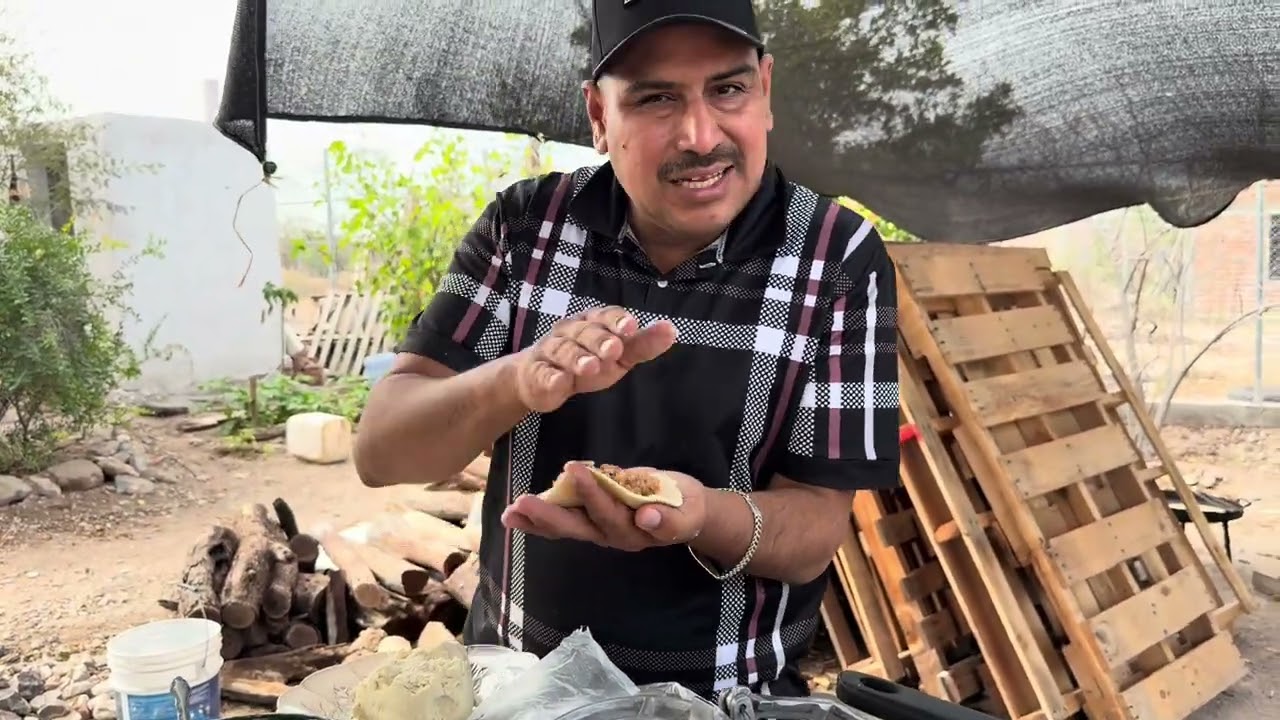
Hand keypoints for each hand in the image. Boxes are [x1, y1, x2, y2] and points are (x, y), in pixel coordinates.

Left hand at [501, 463, 706, 551]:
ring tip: (508, 514)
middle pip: (576, 527)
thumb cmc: (685, 508)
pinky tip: (519, 513)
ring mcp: (598, 529)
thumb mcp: (687, 513)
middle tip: (520, 504)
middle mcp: (610, 534)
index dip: (592, 493)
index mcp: (633, 531)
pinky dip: (541, 518)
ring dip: (536, 521)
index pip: (608, 512)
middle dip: (548, 516)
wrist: (687, 513)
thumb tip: (647, 517)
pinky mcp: (592, 520)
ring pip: (564, 528)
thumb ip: (669, 519)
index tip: (575, 469)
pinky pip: (564, 521)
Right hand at [513, 307, 677, 412]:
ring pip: (563, 350)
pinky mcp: (536, 372)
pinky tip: (558, 382)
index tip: (630, 327)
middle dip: (599, 339)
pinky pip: (542, 372)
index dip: (617, 320)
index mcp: (592, 322)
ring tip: (590, 366)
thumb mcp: (618, 355)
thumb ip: (643, 344)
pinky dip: (549, 377)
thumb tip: (672, 330)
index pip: (605, 316)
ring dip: (577, 357)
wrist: (540, 379)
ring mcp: (550, 350)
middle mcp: (570, 331)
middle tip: (614, 349)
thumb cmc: (587, 361)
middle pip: (584, 332)